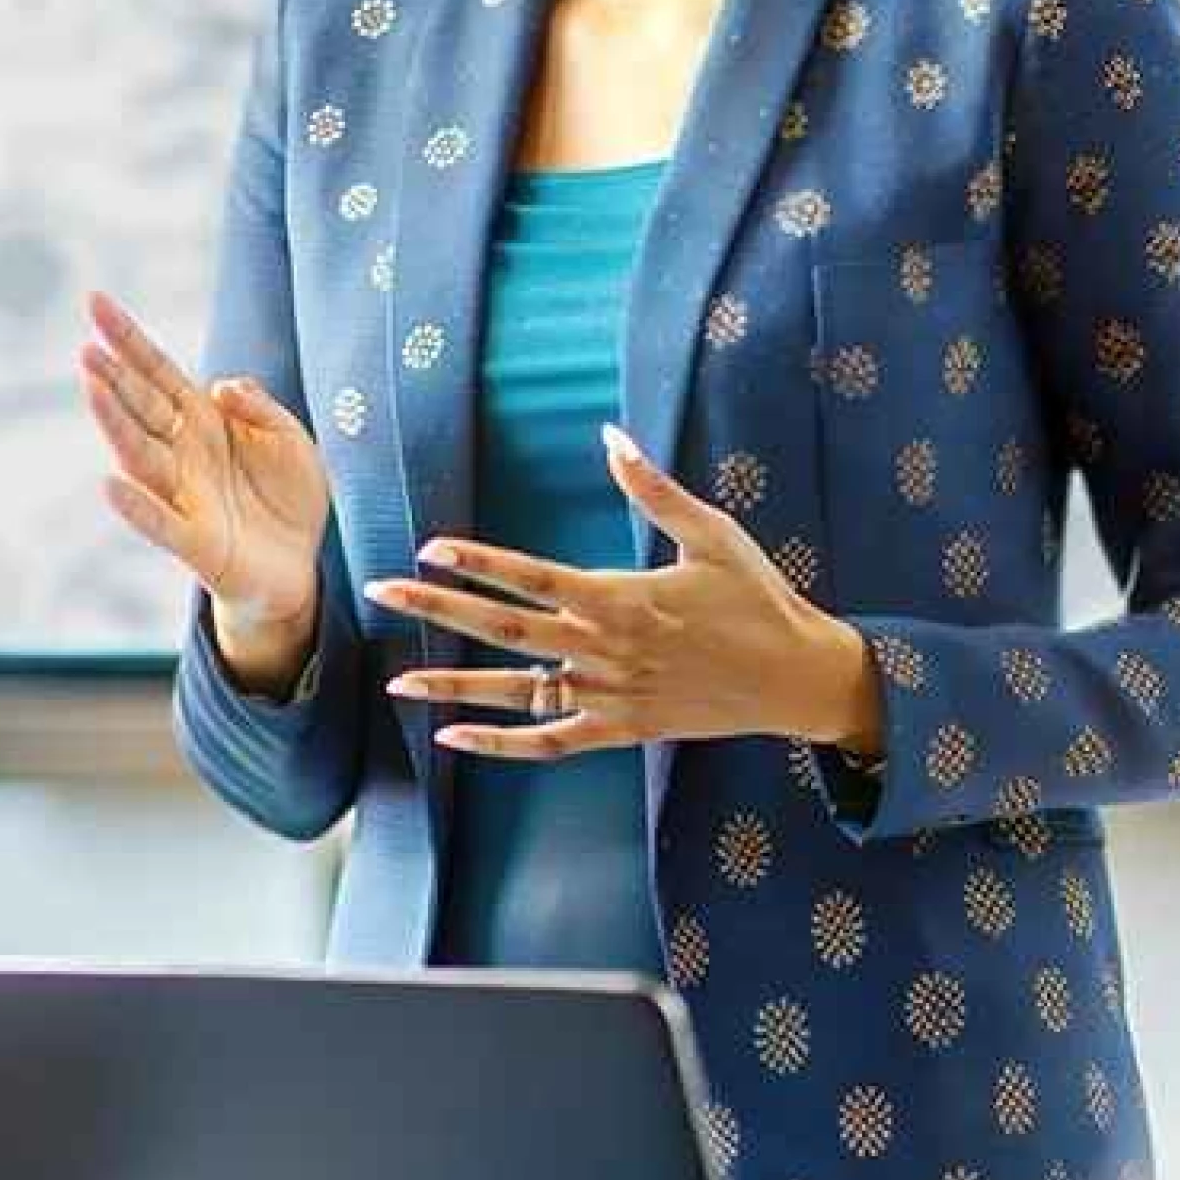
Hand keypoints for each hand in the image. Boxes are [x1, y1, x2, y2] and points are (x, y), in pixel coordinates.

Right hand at [78, 291, 330, 665]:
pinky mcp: (194, 540)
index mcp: (202, 420)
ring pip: (140, 454)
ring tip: (92, 389)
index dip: (127, 338)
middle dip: (113, 376)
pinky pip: (159, 521)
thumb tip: (223, 384)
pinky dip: (135, 506)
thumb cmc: (288, 496)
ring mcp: (183, 495)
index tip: (95, 302)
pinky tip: (109, 485)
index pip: (157, 371)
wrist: (299, 566)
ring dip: (115, 423)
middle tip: (85, 347)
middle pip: (141, 407)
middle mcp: (183, 453)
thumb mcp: (289, 438)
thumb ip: (259, 406)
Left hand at [368, 423, 881, 761]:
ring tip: (395, 683)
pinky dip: (501, 745)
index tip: (428, 548)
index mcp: (623, 597)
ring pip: (516, 693)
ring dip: (453, 688)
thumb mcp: (712, 533)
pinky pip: (551, 742)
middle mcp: (606, 649)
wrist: (798, 678)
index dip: (477, 562)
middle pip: (505, 628)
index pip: (533, 576)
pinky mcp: (622, 730)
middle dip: (437, 611)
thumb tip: (610, 435)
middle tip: (380, 593)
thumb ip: (654, 488)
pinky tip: (454, 740)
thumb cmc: (758, 598)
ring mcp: (611, 695)